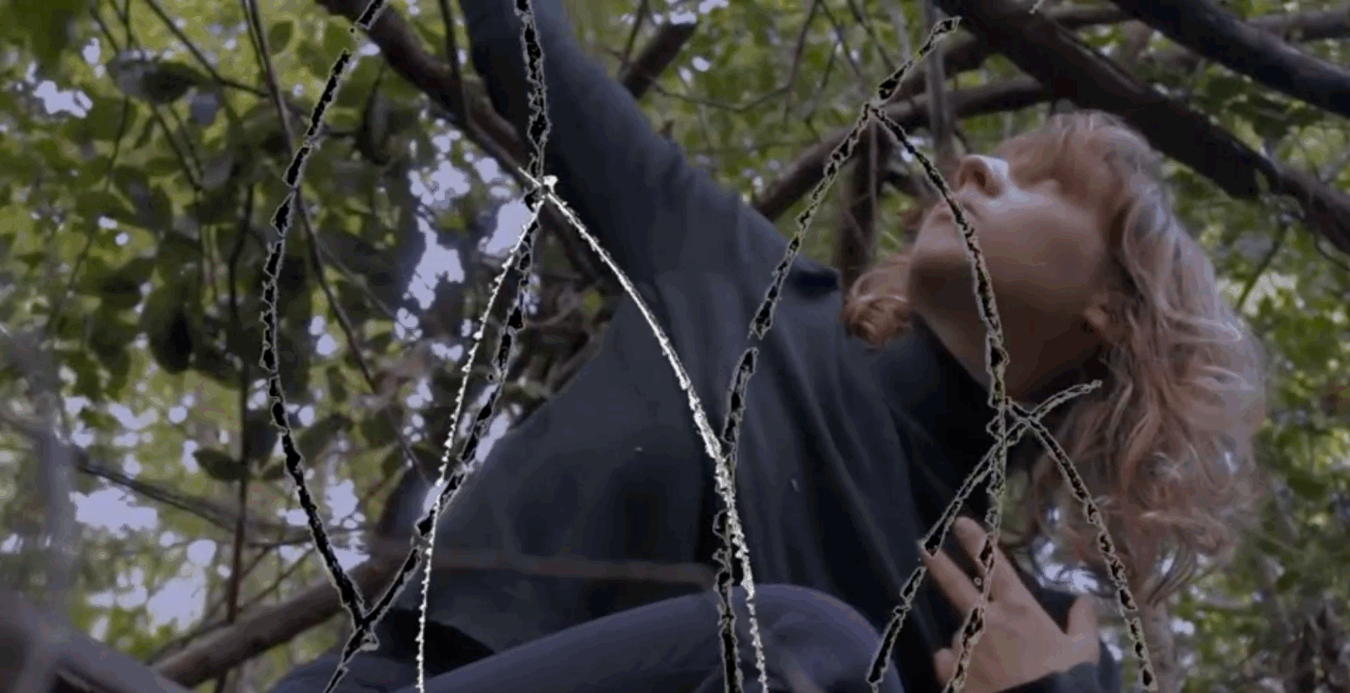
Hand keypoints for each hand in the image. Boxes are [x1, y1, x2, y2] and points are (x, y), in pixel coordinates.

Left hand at [921, 517, 1099, 692]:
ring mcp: (965, 646)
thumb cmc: (1063, 681)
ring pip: (957, 634)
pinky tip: (969, 677)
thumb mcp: (1083, 652)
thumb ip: (1081, 624)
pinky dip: (954, 666)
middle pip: (955, 584)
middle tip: (923, 547)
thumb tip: (1084, 600)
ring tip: (986, 662)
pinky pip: (946, 662)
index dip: (976, 542)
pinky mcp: (950, 671)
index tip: (960, 524)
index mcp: (1019, 610)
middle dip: (938, 563)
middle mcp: (986, 621)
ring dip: (967, 642)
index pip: (995, 566)